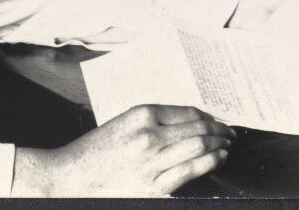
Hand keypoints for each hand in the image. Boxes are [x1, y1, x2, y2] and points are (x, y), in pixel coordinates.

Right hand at [15, 105, 229, 196]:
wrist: (69, 178)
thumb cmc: (94, 151)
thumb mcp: (123, 122)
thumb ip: (153, 120)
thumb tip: (188, 122)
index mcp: (142, 114)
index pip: (188, 112)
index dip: (208, 116)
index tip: (216, 120)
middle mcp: (150, 136)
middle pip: (197, 128)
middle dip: (219, 130)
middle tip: (229, 132)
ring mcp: (152, 163)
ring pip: (198, 148)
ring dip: (218, 145)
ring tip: (226, 145)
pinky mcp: (152, 187)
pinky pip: (188, 173)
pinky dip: (207, 164)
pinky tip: (215, 160)